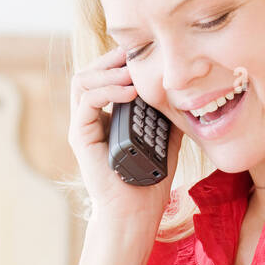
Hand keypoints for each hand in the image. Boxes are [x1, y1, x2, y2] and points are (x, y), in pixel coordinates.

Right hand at [69, 44, 182, 228]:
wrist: (135, 212)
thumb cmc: (149, 182)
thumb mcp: (165, 138)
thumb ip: (167, 114)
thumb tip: (184, 91)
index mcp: (107, 116)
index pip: (106, 75)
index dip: (122, 60)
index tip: (145, 52)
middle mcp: (91, 118)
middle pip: (91, 71)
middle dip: (113, 58)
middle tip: (137, 51)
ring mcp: (83, 126)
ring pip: (83, 80)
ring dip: (109, 70)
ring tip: (134, 72)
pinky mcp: (80, 136)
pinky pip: (87, 100)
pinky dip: (107, 90)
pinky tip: (131, 92)